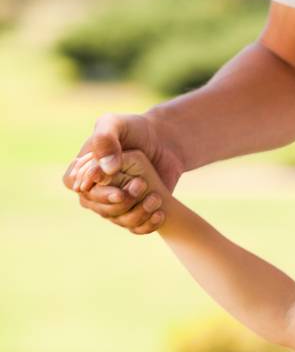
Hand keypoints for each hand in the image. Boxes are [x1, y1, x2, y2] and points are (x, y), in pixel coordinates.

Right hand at [62, 113, 183, 235]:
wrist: (165, 143)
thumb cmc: (135, 129)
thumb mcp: (116, 123)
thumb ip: (105, 139)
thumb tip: (106, 170)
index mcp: (85, 166)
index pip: (71, 182)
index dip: (84, 185)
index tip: (105, 178)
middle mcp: (96, 187)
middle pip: (93, 205)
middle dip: (115, 199)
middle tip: (140, 184)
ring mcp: (114, 202)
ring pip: (115, 219)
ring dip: (135, 212)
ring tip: (155, 196)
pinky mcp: (134, 212)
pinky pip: (135, 228)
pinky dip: (148, 224)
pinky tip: (161, 212)